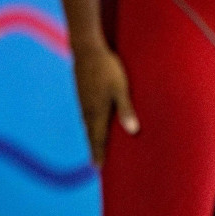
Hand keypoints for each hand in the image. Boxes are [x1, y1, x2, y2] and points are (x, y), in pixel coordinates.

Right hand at [73, 41, 137, 166]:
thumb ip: (126, 109)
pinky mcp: (81, 90)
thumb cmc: (107, 67)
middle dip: (94, 147)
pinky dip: (88, 123)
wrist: (86, 47)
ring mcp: (82, 98)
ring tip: (94, 144)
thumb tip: (133, 131)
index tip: (98, 168)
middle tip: (96, 163)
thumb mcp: (121, 88)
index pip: (98, 137)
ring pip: (86, 122)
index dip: (99, 152)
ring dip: (91, 135)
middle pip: (90, 132)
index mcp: (97, 110)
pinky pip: (84, 112)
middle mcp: (87, 107)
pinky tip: (90, 121)